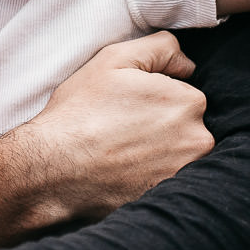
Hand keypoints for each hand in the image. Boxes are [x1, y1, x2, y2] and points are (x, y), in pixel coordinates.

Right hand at [0, 30, 211, 249]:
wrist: (51, 170)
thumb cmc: (79, 111)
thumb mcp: (114, 59)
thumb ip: (161, 48)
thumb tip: (188, 66)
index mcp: (189, 102)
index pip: (182, 95)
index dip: (152, 98)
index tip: (126, 106)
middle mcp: (197, 140)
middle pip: (184, 127)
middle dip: (158, 127)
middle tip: (120, 129)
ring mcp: (184, 174)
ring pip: (175, 155)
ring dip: (154, 153)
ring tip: (118, 151)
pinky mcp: (168, 200)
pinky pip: (164, 182)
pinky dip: (147, 176)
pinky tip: (121, 171)